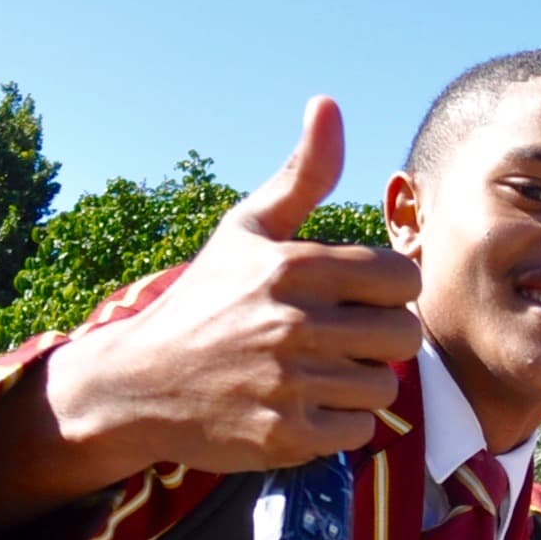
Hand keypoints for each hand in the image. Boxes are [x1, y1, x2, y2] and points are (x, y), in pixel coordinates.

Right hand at [46, 97, 422, 476]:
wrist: (136, 383)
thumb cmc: (204, 300)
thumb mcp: (246, 231)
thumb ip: (301, 176)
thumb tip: (328, 104)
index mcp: (292, 267)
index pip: (402, 278)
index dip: (387, 292)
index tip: (357, 298)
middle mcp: (293, 323)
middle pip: (404, 336)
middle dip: (380, 340)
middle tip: (339, 341)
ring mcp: (289, 382)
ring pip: (383, 386)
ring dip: (358, 384)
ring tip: (314, 375)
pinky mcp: (284, 436)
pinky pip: (357, 431)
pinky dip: (338, 426)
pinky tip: (301, 408)